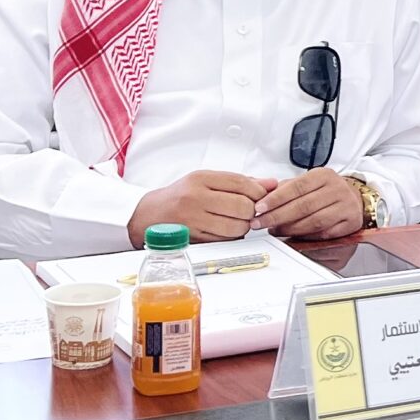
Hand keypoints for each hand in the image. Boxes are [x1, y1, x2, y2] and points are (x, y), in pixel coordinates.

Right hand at [130, 171, 272, 244]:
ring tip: (236, 220)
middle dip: (252, 211)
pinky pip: (225, 240)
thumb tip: (271, 183)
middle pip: (242, 206)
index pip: (241, 183)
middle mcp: (195, 198)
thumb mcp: (206, 181)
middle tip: (248, 211)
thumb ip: (240, 182)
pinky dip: (232, 237)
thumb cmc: (180, 196)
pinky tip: (225, 230)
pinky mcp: (193, 238)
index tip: (261, 196)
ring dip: (244, 226)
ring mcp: (193, 219)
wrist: (148, 215)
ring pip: (236, 226)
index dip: (258, 191)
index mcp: (200, 179)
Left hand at [253, 168, 369, 240]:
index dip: (276, 198)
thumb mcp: (308, 182)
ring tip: (274, 230)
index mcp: (324, 175)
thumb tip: (262, 196)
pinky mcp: (350, 223)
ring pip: (314, 221)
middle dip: (278, 216)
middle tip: (260, 222)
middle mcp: (337, 189)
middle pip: (303, 205)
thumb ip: (286, 188)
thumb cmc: (327, 191)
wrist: (355, 199)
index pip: (296, 187)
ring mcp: (346, 206)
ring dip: (290, 228)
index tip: (259, 207)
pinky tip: (293, 236)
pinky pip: (325, 233)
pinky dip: (307, 237)